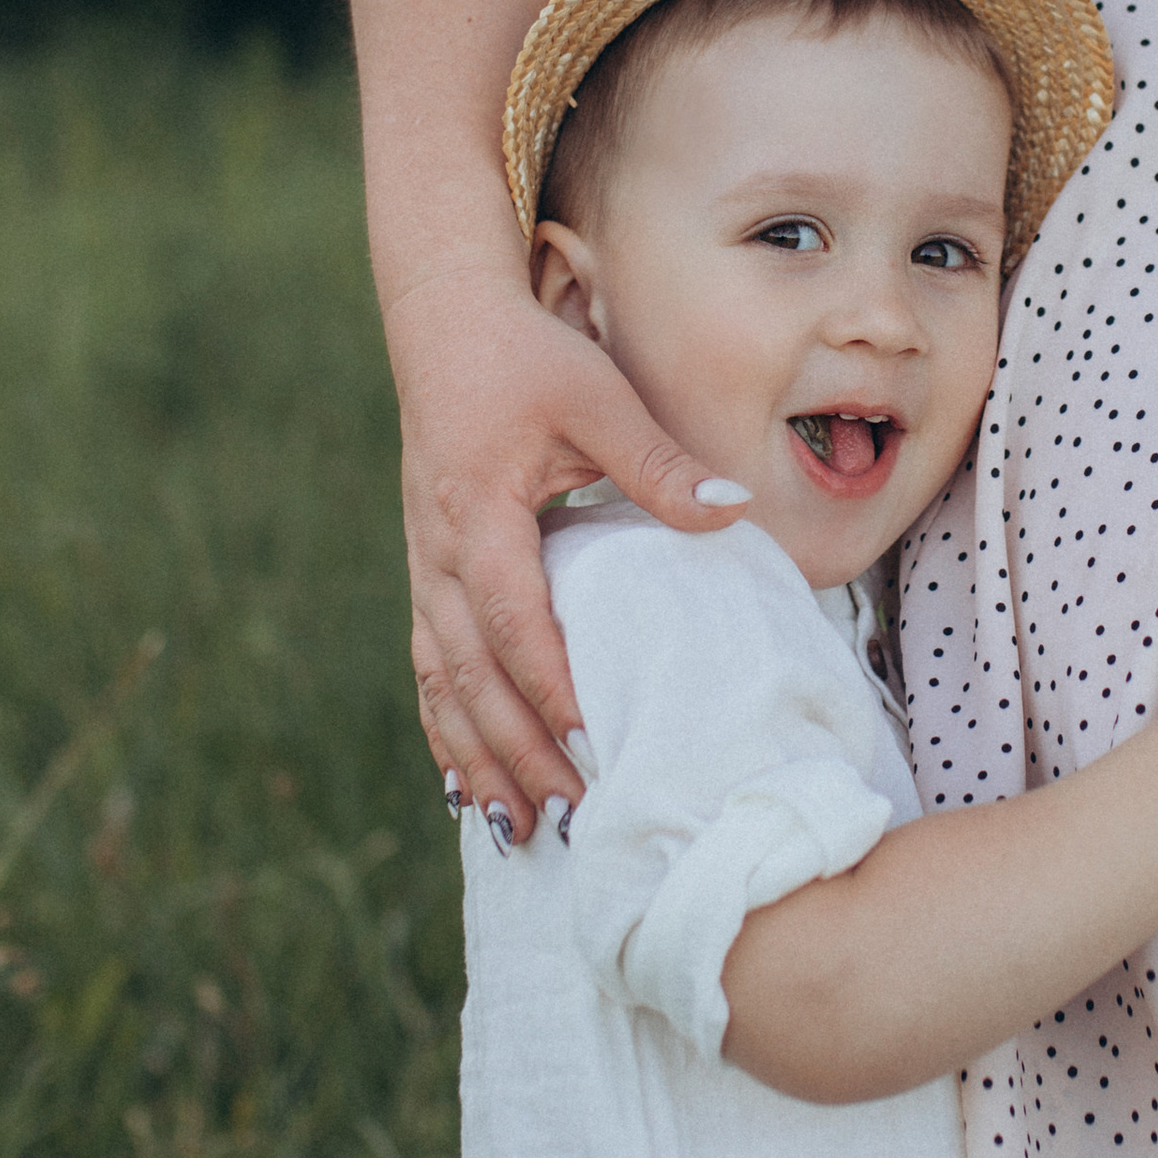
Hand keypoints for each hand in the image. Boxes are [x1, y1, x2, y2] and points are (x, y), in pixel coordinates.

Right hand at [390, 258, 745, 841]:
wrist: (445, 326)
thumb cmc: (526, 358)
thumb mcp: (598, 397)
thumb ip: (658, 461)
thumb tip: (731, 511)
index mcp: (479, 512)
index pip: (513, 615)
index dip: (548, 682)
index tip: (587, 738)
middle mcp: (441, 553)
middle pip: (470, 672)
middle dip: (515, 748)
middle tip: (568, 813)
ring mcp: (426, 567)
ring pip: (441, 682)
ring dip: (477, 756)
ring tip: (517, 830)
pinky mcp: (429, 572)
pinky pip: (431, 666)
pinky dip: (448, 728)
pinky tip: (467, 784)